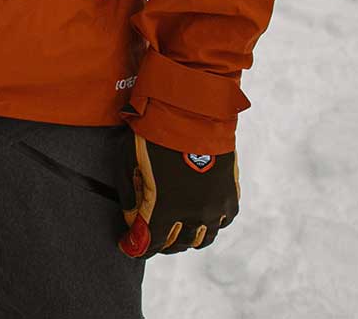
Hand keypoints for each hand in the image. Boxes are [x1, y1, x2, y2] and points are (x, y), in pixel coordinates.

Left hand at [119, 133, 236, 256]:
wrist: (191, 110)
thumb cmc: (153, 133)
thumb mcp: (127, 162)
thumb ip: (128, 195)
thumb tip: (132, 218)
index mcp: (166, 209)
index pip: (150, 245)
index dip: (136, 248)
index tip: (129, 245)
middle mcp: (194, 214)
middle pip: (176, 244)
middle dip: (160, 243)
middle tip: (151, 236)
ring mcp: (216, 206)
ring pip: (202, 238)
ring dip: (186, 237)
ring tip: (176, 228)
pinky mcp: (230, 195)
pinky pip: (223, 221)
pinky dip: (210, 223)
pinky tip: (199, 215)